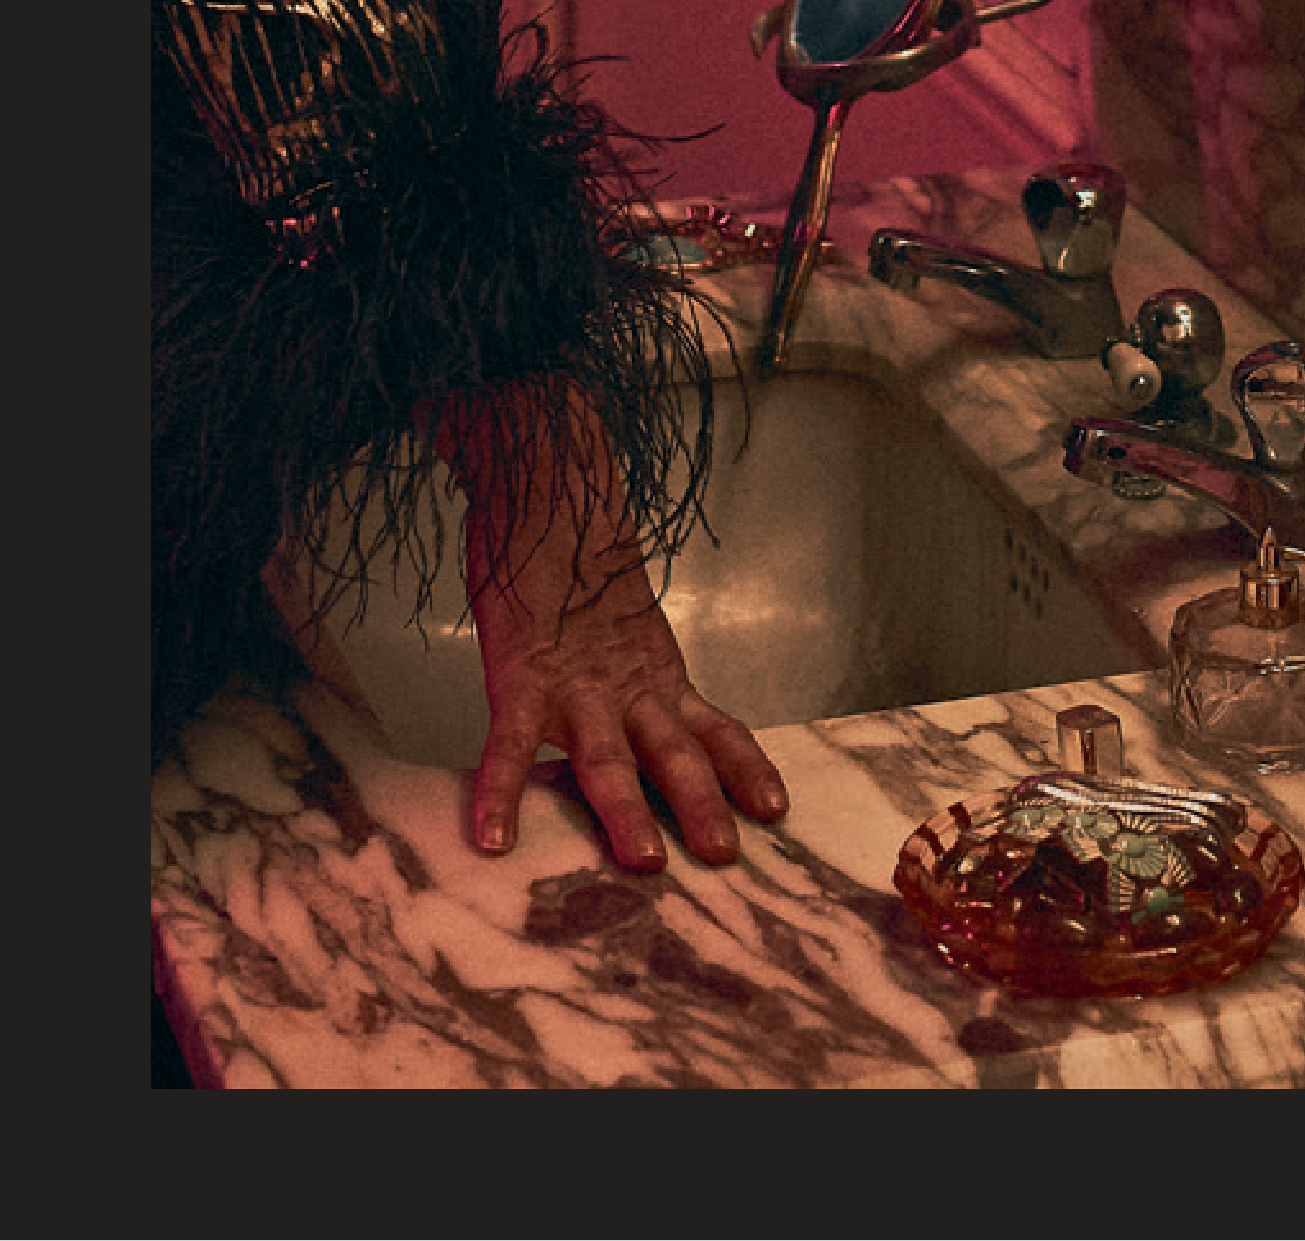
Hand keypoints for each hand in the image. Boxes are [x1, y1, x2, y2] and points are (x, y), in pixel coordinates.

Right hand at [448, 393, 787, 872]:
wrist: (549, 478)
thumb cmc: (575, 555)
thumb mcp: (620, 621)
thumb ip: (630, 662)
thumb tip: (641, 705)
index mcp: (654, 672)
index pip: (714, 727)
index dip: (746, 768)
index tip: (778, 810)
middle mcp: (626, 682)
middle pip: (674, 751)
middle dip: (700, 805)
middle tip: (726, 858)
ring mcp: (574, 679)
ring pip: (607, 754)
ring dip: (627, 808)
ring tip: (644, 861)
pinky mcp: (519, 669)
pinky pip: (507, 741)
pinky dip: (500, 790)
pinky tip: (491, 838)